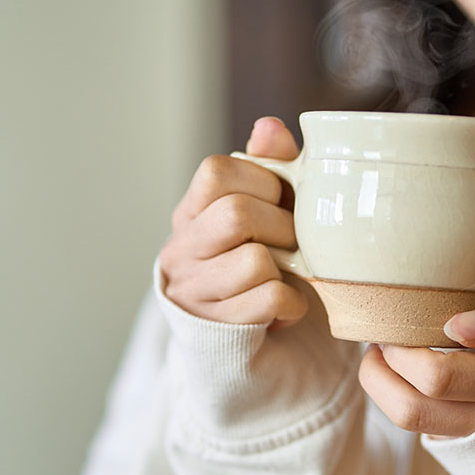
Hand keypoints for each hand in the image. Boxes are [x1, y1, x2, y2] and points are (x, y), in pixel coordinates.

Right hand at [159, 117, 307, 326]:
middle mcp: (181, 250)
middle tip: (291, 243)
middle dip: (282, 227)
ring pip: (255, 260)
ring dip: (287, 270)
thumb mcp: (265, 215)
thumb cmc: (257, 269)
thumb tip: (269, 126)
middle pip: (237, 214)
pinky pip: (269, 298)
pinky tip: (285, 309)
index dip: (262, 182)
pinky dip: (293, 304)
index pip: (216, 172)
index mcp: (190, 214)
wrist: (245, 349)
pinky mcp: (215, 329)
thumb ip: (269, 170)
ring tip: (284, 278)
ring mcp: (193, 292)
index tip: (278, 203)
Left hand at [358, 298, 474, 436]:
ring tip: (387, 355)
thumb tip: (458, 325)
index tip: (397, 325)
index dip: (401, 351)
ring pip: (413, 424)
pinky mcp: (469, 445)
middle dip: (379, 372)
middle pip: (412, 410)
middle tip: (381, 341)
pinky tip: (410, 374)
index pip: (437, 377)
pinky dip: (405, 398)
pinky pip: (425, 427)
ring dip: (385, 387)